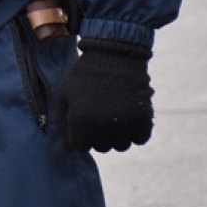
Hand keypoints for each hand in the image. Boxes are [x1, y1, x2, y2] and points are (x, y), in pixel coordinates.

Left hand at [56, 38, 153, 152]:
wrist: (113, 56)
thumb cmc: (84, 77)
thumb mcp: (65, 96)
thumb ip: (62, 124)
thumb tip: (69, 150)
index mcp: (79, 120)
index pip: (80, 147)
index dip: (82, 133)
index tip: (84, 118)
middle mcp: (101, 126)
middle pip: (101, 147)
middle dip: (99, 134)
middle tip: (100, 111)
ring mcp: (124, 124)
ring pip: (121, 146)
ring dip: (118, 133)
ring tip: (114, 111)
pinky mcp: (143, 120)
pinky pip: (140, 139)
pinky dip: (136, 130)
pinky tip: (129, 112)